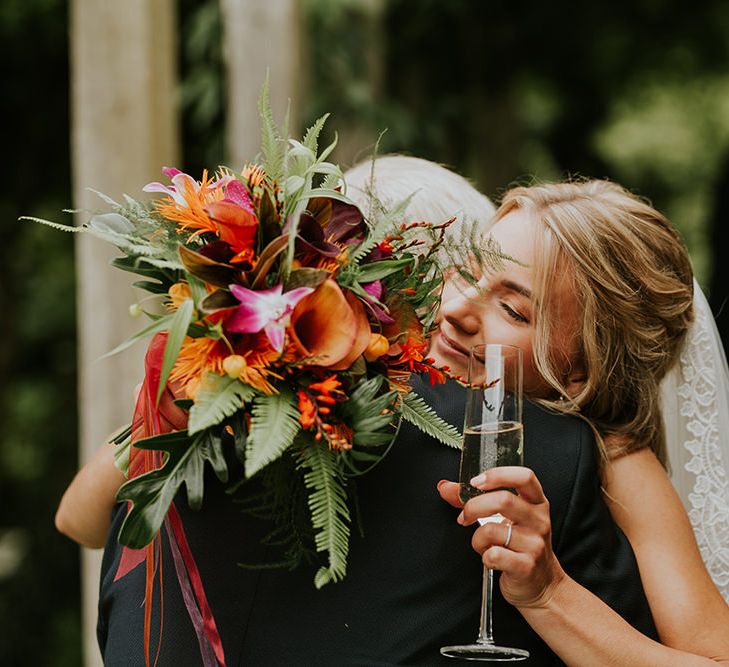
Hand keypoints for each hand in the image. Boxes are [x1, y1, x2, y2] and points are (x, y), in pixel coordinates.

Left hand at [437, 467, 565, 608]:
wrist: (541, 584)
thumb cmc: (520, 546)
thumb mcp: (506, 518)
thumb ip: (476, 499)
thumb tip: (445, 487)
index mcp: (536, 502)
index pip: (525, 477)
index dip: (498, 475)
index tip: (476, 482)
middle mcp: (539, 520)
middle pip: (504, 500)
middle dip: (474, 506)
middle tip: (465, 516)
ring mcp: (535, 544)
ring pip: (492, 530)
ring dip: (477, 538)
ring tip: (482, 544)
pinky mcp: (526, 566)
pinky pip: (494, 554)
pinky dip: (484, 556)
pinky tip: (491, 558)